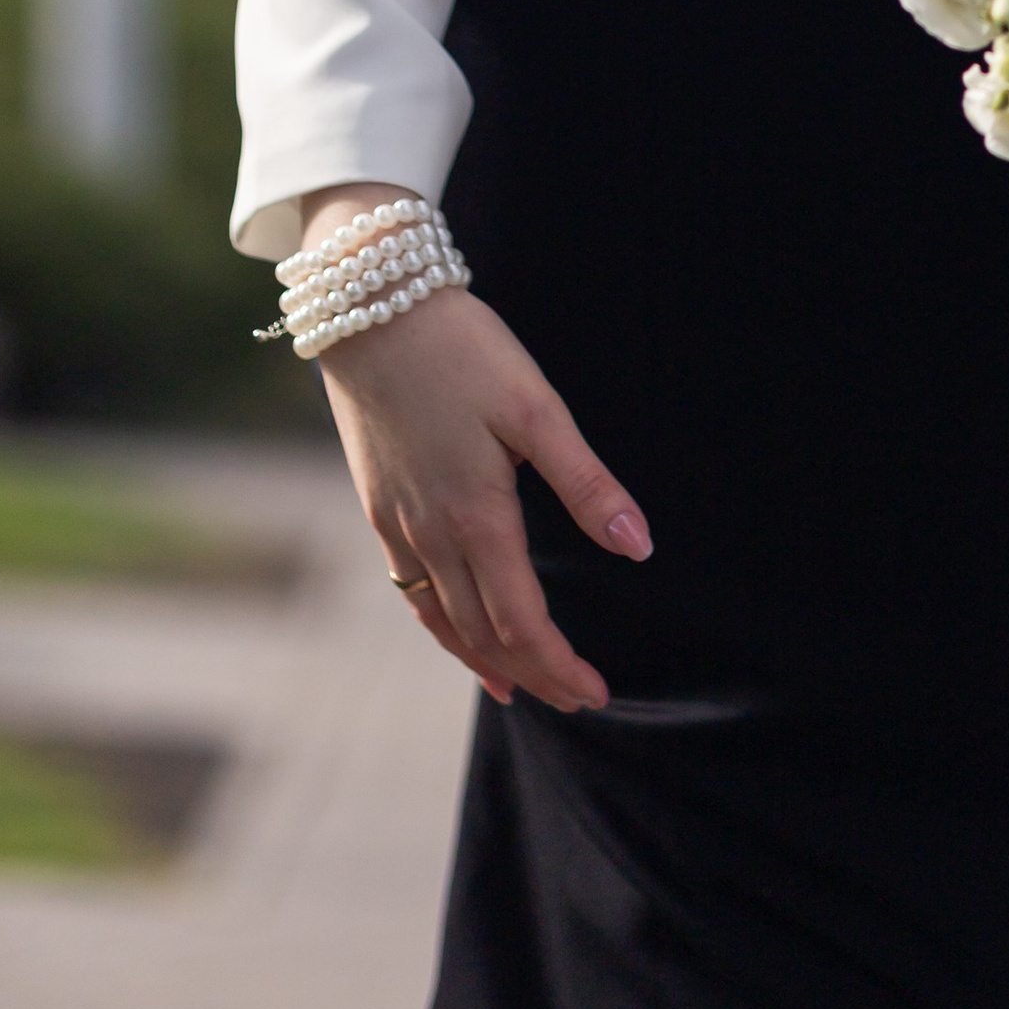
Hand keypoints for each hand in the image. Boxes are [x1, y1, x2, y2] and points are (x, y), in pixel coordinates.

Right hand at [302, 210, 649, 709]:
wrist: (368, 309)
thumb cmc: (462, 349)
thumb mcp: (536, 408)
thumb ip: (586, 482)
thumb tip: (639, 546)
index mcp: (477, 516)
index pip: (523, 621)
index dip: (561, 665)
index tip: (597, 691)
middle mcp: (431, 534)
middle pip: (485, 633)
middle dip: (535, 673)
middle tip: (577, 699)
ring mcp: (398, 525)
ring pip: (443, 620)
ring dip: (487, 660)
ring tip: (523, 690)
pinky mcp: (378, 508)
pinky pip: (411, 591)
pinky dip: (441, 628)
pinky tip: (457, 633)